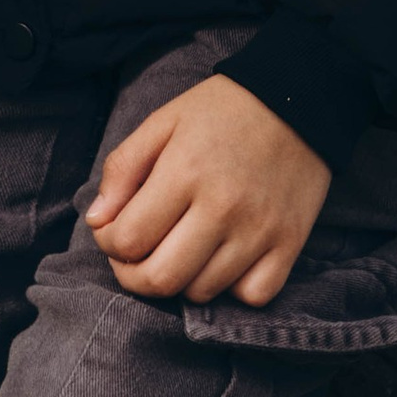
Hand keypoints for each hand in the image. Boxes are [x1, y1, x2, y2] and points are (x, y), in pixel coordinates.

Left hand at [84, 74, 331, 303]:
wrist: (299, 100)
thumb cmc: (222, 111)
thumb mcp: (162, 122)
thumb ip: (122, 169)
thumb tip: (97, 221)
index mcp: (183, 173)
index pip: (127, 240)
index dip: (108, 242)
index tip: (114, 229)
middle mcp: (222, 208)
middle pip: (160, 279)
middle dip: (133, 276)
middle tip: (135, 256)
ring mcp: (259, 231)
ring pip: (202, 292)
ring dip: (181, 279)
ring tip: (180, 249)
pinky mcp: (290, 244)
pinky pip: (252, 296)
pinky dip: (233, 288)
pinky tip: (224, 260)